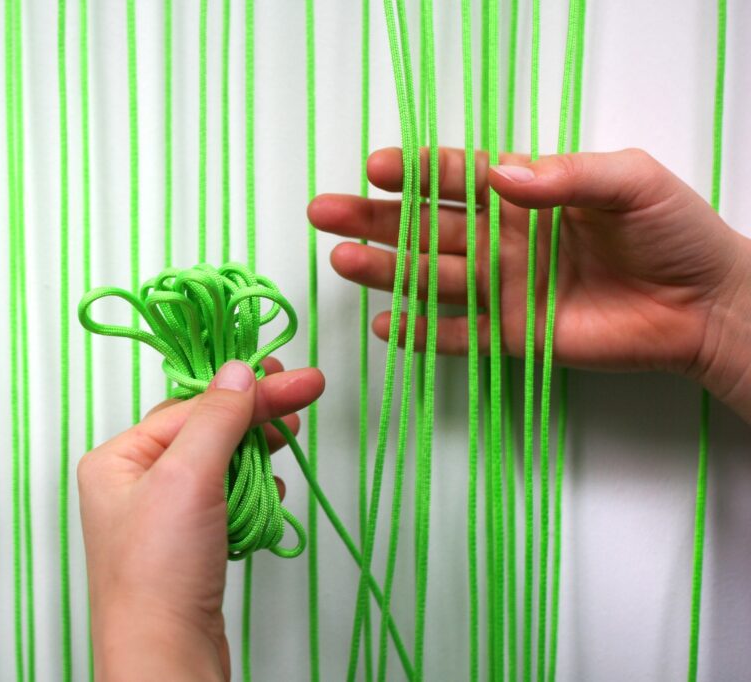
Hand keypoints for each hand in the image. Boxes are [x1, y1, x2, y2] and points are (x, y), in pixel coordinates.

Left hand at [78, 358, 324, 680]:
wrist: (165, 658)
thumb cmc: (159, 572)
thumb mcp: (187, 476)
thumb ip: (216, 418)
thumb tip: (238, 371)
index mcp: (118, 458)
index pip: (191, 406)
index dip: (245, 390)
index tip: (293, 378)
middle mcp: (135, 483)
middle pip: (206, 429)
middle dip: (255, 414)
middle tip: (304, 393)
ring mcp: (163, 517)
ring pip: (221, 465)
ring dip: (256, 453)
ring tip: (288, 438)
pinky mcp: (190, 546)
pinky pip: (227, 501)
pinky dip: (253, 494)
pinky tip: (270, 493)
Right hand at [309, 147, 750, 420]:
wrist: (705, 305)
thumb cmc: (676, 232)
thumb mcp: (629, 182)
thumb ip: (565, 176)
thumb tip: (500, 173)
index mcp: (526, 196)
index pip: (457, 179)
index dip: (416, 174)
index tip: (377, 168)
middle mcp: (504, 240)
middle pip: (426, 228)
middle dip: (375, 220)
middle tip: (326, 213)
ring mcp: (505, 289)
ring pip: (432, 278)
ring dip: (386, 271)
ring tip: (342, 261)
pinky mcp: (514, 336)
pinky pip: (459, 335)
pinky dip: (424, 333)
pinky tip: (387, 324)